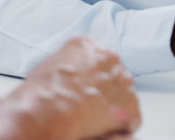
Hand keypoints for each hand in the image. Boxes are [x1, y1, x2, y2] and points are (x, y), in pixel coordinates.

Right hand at [10, 36, 140, 139]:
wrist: (50, 110)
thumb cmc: (42, 91)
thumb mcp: (49, 64)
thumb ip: (67, 64)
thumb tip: (70, 76)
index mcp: (88, 45)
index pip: (96, 59)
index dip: (90, 77)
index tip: (84, 88)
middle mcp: (109, 58)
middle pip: (113, 74)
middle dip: (104, 89)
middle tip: (89, 105)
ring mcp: (123, 80)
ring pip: (123, 95)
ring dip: (113, 106)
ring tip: (93, 119)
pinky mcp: (131, 105)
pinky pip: (131, 118)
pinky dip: (120, 126)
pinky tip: (101, 129)